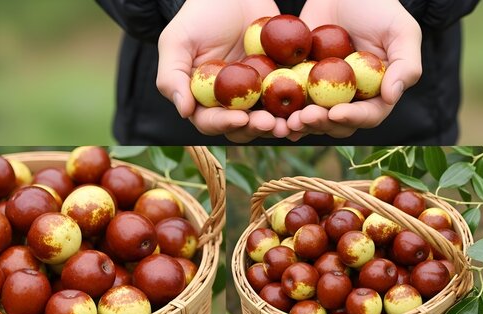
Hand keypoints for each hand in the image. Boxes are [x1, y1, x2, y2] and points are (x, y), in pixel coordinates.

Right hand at [156, 0, 289, 142]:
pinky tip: (310, 107)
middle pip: (243, 127)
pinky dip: (301, 105)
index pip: (211, 121)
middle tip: (270, 124)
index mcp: (204, 100)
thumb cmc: (198, 15)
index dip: (224, 124)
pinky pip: (293, 97)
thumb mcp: (176, 41)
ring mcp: (258, 93)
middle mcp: (231, 103)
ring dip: (281, 124)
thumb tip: (184, 111)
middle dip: (256, 128)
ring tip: (292, 122)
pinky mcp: (282, 80)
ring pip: (270, 117)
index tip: (239, 119)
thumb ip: (172, 76)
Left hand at [288, 0, 421, 139]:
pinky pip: (288, 100)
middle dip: (321, 124)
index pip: (368, 115)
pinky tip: (271, 114)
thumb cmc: (378, 7)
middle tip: (305, 118)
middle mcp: (349, 99)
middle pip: (336, 124)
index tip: (337, 113)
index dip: (353, 118)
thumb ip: (406, 65)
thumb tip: (391, 97)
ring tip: (288, 122)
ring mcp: (321, 92)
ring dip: (299, 124)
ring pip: (310, 118)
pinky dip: (280, 111)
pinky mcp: (297, 81)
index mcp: (376, 93)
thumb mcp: (401, 31)